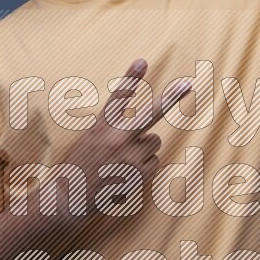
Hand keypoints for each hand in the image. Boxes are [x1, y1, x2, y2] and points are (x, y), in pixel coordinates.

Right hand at [62, 58, 191, 214]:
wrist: (71, 198)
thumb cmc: (81, 166)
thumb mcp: (91, 140)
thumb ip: (114, 131)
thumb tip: (150, 136)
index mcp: (101, 127)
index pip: (118, 98)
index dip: (131, 78)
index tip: (142, 61)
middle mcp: (117, 139)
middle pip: (151, 114)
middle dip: (171, 98)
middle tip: (187, 85)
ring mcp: (130, 157)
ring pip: (154, 141)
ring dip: (144, 147)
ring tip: (123, 160)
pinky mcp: (140, 174)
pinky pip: (154, 161)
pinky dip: (145, 166)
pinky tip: (126, 173)